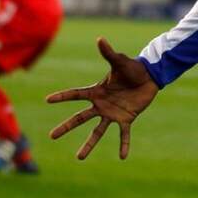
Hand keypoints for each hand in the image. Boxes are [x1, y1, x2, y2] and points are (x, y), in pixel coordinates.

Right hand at [46, 37, 158, 159]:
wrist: (150, 77)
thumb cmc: (133, 68)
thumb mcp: (120, 62)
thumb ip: (109, 53)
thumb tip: (100, 39)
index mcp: (97, 91)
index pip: (76, 94)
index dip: (62, 96)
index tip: (47, 100)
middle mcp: (101, 104)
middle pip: (80, 118)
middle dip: (66, 127)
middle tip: (51, 136)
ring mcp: (112, 113)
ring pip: (97, 132)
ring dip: (88, 145)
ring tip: (79, 158)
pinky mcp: (126, 119)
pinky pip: (124, 134)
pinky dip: (124, 145)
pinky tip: (123, 157)